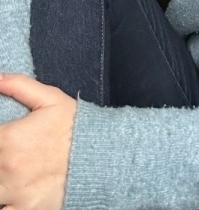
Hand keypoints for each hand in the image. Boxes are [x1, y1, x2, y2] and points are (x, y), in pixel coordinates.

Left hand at [0, 74, 75, 209]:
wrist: (103, 157)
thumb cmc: (76, 127)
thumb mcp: (51, 99)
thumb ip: (19, 86)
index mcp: (8, 139)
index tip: (4, 136)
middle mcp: (6, 167)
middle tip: (11, 151)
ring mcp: (13, 193)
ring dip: (0, 179)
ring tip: (11, 170)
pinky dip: (4, 202)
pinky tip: (10, 193)